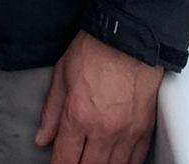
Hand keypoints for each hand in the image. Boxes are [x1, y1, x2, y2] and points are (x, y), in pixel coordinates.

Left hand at [35, 31, 162, 163]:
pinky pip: (135, 160)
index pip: (65, 160)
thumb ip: (51, 111)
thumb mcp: (62, 75)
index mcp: (78, 116)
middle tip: (74, 160)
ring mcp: (127, 132)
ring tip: (92, 159)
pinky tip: (115, 161)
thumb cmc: (95, 49)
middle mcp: (103, 130)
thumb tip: (43, 139)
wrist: (129, 37)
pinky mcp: (145, 129)